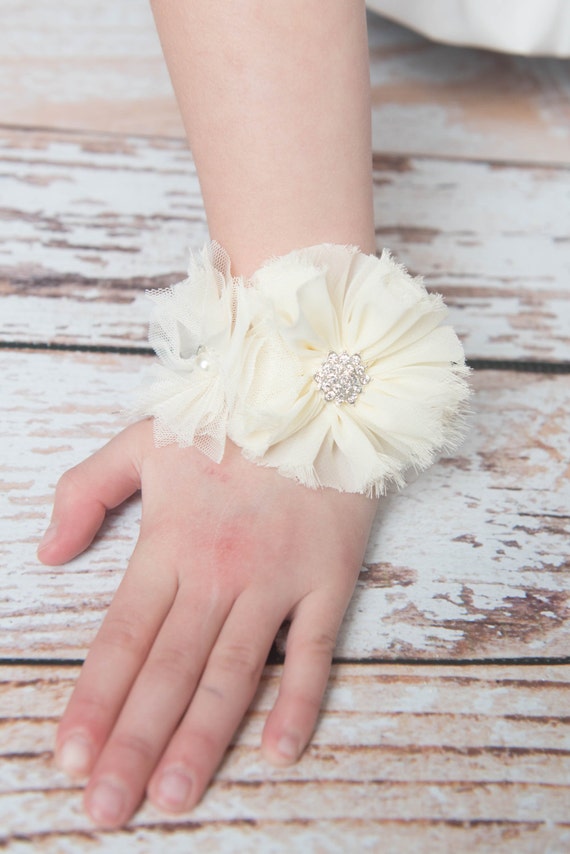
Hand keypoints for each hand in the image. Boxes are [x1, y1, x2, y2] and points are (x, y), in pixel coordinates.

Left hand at [38, 419, 376, 827]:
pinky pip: (313, 650)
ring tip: (171, 797)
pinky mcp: (328, 580)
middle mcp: (218, 571)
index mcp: (170, 542)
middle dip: (133, 742)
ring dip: (201, 739)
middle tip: (107, 810)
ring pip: (233, 672)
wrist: (316, 393)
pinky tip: (279, 751)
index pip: (122, 636)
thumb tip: (46, 553)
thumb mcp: (144, 439)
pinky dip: (300, 700)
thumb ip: (85, 491)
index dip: (93, 698)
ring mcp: (276, 579)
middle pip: (169, 670)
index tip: (69, 756)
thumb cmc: (229, 419)